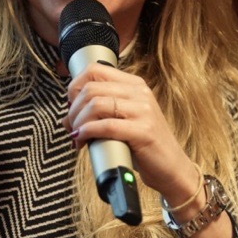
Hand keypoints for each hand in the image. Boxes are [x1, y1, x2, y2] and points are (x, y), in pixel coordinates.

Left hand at [64, 62, 197, 202]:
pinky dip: (87, 132)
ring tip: (77, 135)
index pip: (94, 69)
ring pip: (96, 104)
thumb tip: (66, 118)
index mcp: (134, 85)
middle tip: (72, 125)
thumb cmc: (142, 146)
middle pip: (91, 88)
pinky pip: (106, 126)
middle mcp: (139, 92)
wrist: (171, 168)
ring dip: (78, 121)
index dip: (74, 87)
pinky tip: (83, 140)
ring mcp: (143, 110)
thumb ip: (98, 113)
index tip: (71, 106)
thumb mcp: (121, 121)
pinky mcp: (144, 131)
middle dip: (73, 109)